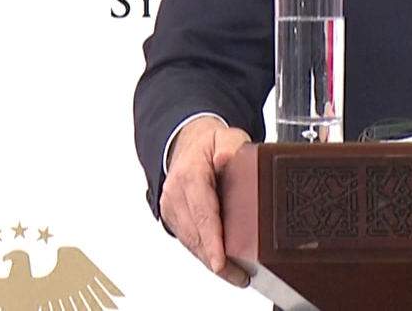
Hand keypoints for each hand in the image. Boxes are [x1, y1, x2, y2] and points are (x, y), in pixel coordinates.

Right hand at [161, 116, 251, 286]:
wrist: (188, 142)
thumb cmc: (209, 143)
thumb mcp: (227, 136)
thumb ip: (231, 146)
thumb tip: (227, 157)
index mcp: (189, 174)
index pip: (202, 212)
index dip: (211, 240)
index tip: (220, 261)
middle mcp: (175, 193)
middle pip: (195, 234)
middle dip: (216, 258)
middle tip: (240, 275)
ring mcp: (171, 206)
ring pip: (191, 242)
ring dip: (211, 260)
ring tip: (236, 274)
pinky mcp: (172, 216)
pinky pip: (188, 239)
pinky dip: (204, 252)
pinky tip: (221, 262)